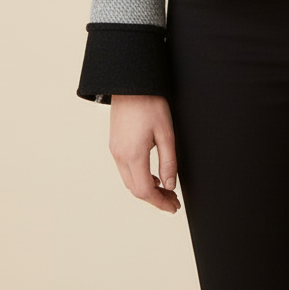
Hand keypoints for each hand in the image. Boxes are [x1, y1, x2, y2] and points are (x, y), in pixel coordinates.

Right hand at [108, 94, 180, 213]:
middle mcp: (120, 156)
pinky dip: (139, 178)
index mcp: (133, 155)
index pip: (145, 191)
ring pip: (129, 181)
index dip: (160, 202)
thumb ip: (169, 161)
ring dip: (146, 189)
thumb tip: (170, 185)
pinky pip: (125, 170)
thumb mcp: (166, 132)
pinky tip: (152, 175)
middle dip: (155, 199)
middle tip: (173, 200)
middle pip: (136, 190)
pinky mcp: (114, 144)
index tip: (174, 206)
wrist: (130, 83)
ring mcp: (115, 151)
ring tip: (165, 189)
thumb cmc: (150, 103)